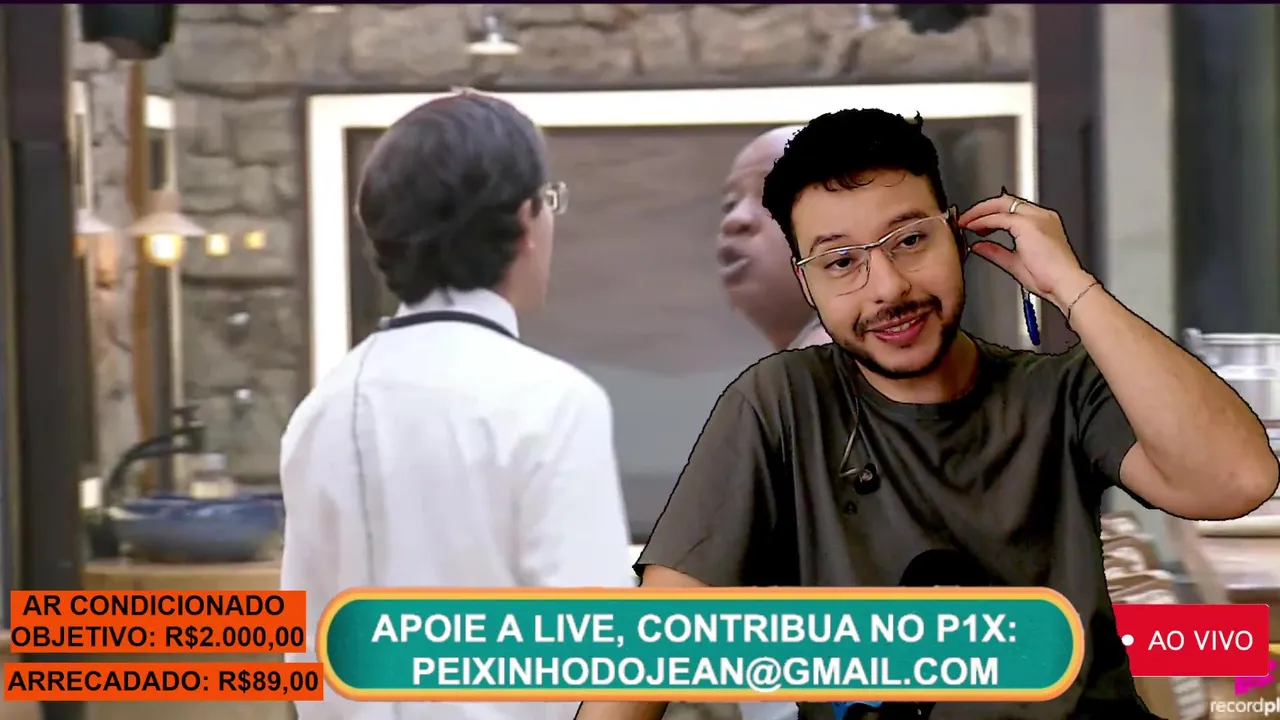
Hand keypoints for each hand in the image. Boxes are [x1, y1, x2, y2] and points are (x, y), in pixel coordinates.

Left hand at [957, 192, 1094, 311]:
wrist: (1065, 284)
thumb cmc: (1050, 279)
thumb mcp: (1016, 263)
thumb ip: (996, 252)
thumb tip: (980, 246)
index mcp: (1043, 223)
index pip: (1012, 209)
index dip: (991, 214)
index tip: (977, 224)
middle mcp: (1041, 216)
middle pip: (1006, 201)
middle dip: (983, 208)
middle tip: (967, 219)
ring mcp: (1036, 218)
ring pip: (1001, 203)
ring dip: (980, 211)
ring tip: (966, 222)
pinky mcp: (1028, 224)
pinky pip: (999, 217)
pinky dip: (983, 220)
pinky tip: (973, 227)